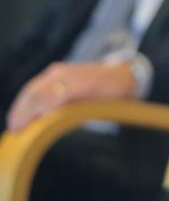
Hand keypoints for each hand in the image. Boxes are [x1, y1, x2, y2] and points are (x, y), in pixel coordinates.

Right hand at [6, 61, 137, 131]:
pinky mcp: (55, 72)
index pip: (50, 96)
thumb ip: (78, 111)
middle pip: (36, 92)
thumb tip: (53, 120)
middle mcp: (65, 73)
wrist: (122, 74)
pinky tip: (21, 112)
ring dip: (21, 106)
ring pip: (33, 88)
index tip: (25, 128)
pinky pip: (36, 85)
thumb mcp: (101, 105)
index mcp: (79, 82)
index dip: (36, 112)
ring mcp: (59, 71)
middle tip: (15, 130)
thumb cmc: (113, 94)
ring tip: (14, 124)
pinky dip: (26, 100)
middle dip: (23, 111)